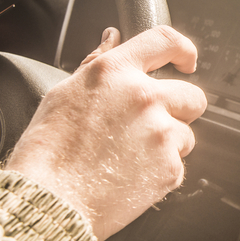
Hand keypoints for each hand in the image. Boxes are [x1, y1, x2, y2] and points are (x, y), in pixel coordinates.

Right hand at [7, 26, 207, 240]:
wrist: (48, 200)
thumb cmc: (47, 151)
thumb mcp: (64, 93)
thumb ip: (96, 63)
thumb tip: (112, 40)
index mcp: (115, 72)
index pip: (165, 40)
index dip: (182, 49)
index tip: (186, 60)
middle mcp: (143, 97)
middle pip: (191, 94)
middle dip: (179, 108)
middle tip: (151, 125)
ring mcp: (160, 132)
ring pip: (187, 133)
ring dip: (168, 143)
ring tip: (131, 156)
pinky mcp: (168, 167)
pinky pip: (179, 164)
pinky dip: (161, 171)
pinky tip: (131, 175)